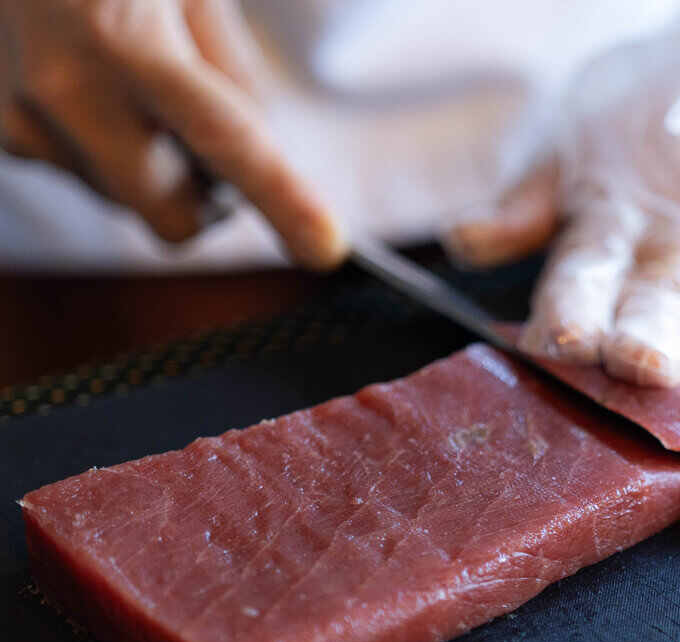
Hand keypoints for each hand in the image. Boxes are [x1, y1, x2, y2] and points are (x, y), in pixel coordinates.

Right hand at [0, 0, 345, 268]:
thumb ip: (232, 70)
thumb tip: (260, 151)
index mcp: (120, 35)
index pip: (223, 138)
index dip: (282, 198)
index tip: (326, 247)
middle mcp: (63, 88)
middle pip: (171, 215)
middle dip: (211, 199)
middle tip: (220, 148)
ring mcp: (19, 119)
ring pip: (128, 201)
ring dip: (154, 167)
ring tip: (134, 82)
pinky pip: (83, 177)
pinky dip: (106, 149)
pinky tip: (89, 85)